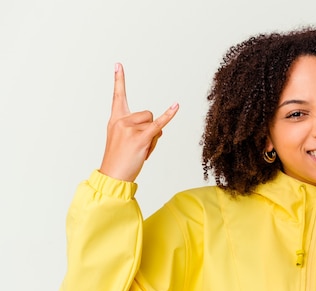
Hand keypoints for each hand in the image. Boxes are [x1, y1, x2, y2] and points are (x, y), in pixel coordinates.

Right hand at [99, 63, 178, 181]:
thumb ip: (139, 129)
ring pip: (153, 122)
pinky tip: (176, 106)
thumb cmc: (120, 159)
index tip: (118, 64)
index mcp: (115, 120)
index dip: (119, 80)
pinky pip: (158, 124)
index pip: (117, 96)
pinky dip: (168, 116)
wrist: (113, 175)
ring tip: (142, 150)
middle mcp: (121, 121)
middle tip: (138, 146)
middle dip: (149, 130)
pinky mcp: (140, 138)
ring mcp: (130, 129)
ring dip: (153, 138)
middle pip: (147, 114)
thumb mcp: (125, 140)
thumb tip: (160, 128)